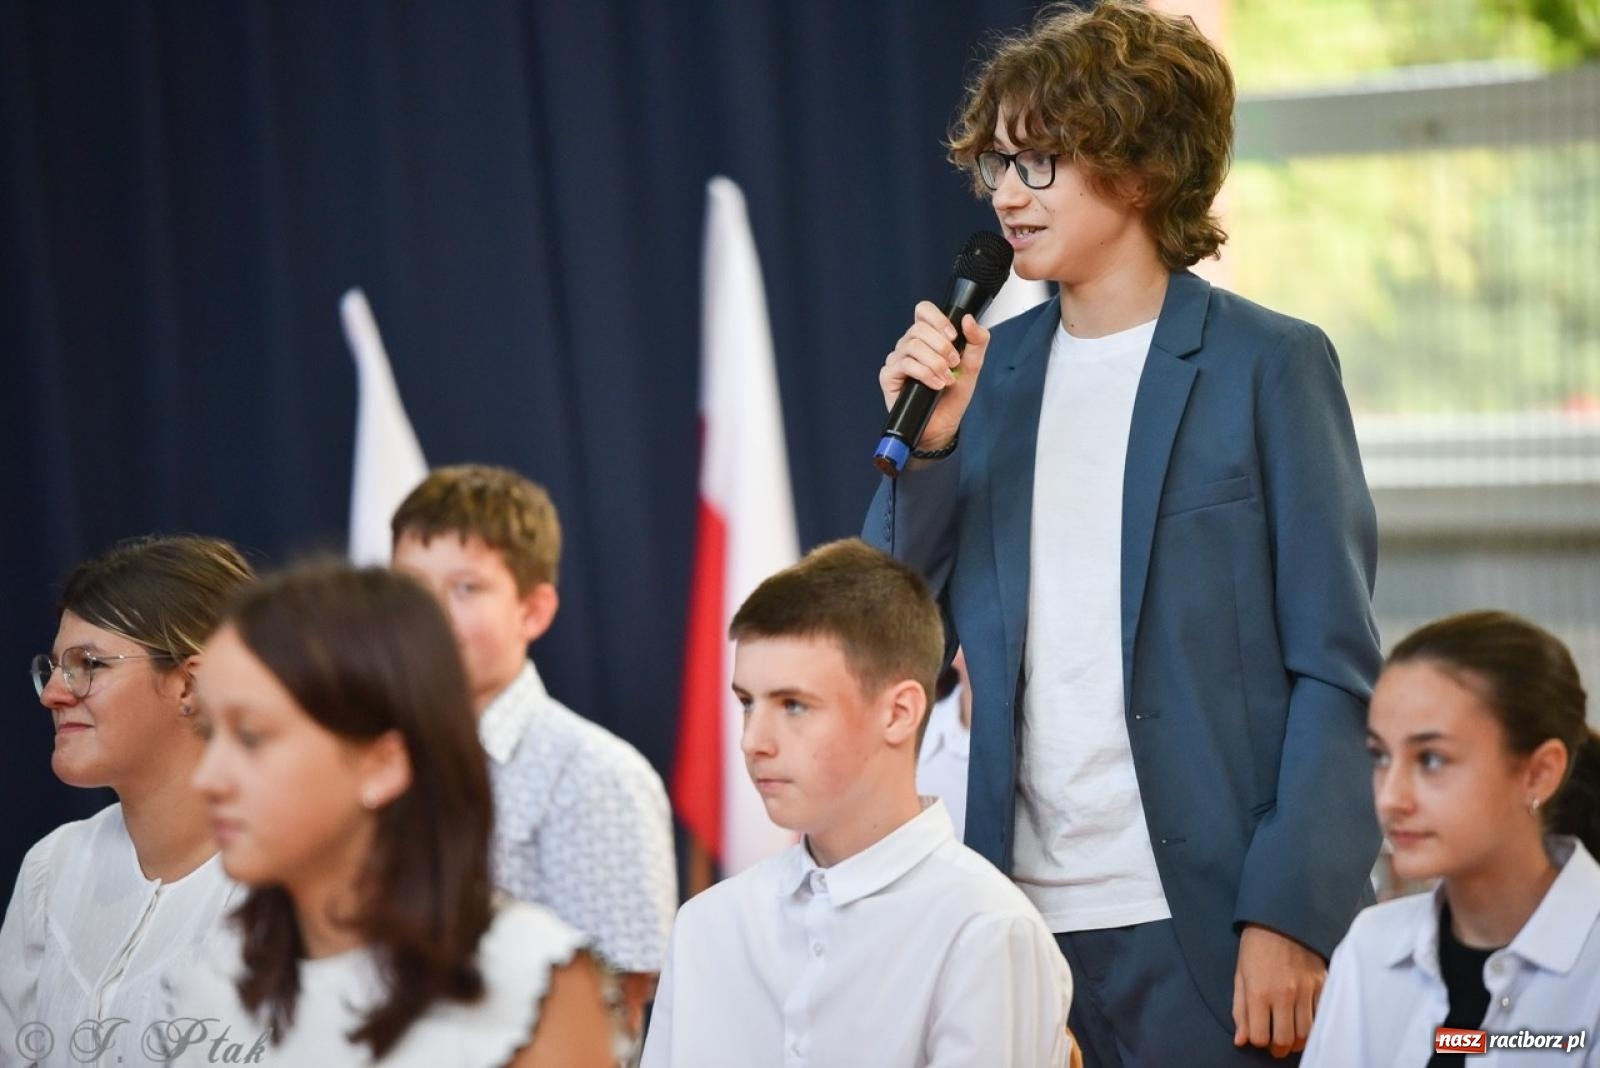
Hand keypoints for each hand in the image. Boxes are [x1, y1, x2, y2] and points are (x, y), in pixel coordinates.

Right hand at [879, 301, 990, 453]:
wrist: (943, 426)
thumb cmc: (953, 396)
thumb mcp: (972, 366)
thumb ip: (977, 341)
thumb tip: (968, 319)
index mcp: (926, 338)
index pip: (923, 310)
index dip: (938, 318)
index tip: (953, 336)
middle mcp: (908, 345)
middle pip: (919, 329)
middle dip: (941, 346)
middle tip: (954, 364)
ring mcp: (897, 360)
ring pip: (913, 345)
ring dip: (935, 362)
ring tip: (947, 379)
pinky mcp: (889, 376)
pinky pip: (905, 364)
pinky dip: (925, 374)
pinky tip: (936, 385)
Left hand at [1232, 923, 1325, 1057]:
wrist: (1281, 919)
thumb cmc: (1255, 947)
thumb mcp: (1240, 975)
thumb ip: (1240, 1010)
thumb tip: (1241, 1041)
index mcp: (1258, 992)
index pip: (1261, 1037)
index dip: (1259, 1042)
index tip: (1260, 1037)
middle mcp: (1284, 994)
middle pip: (1286, 1040)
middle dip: (1279, 1048)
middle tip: (1277, 1045)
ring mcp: (1306, 990)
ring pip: (1306, 1033)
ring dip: (1298, 1040)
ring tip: (1291, 1035)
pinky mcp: (1322, 984)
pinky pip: (1322, 1016)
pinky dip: (1315, 1025)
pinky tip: (1306, 1021)